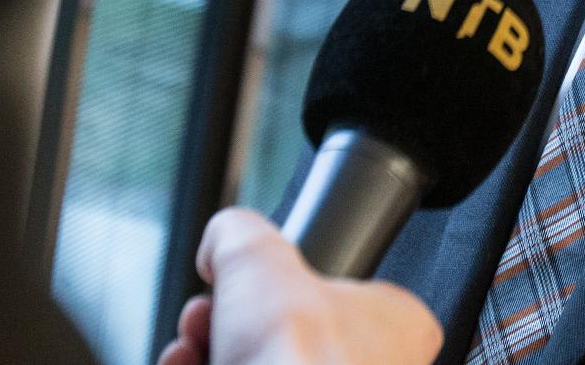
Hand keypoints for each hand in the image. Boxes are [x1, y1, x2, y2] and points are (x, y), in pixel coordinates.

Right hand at [156, 208, 442, 364]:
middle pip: (280, 331)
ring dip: (208, 351)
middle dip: (226, 320)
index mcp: (396, 325)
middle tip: (205, 317)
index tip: (240, 280)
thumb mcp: (259, 256)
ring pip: (257, 364)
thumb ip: (240, 233)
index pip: (335, 287)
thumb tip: (223, 238)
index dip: (276, 281)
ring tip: (188, 350)